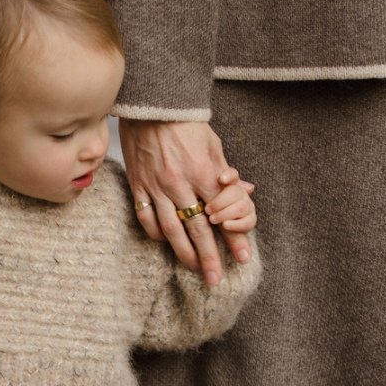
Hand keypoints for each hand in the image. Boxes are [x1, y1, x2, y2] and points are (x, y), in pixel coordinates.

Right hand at [120, 119, 252, 284]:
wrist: (152, 105)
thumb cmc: (186, 123)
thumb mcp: (213, 144)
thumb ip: (226, 172)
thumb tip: (246, 190)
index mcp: (203, 172)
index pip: (223, 214)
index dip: (234, 238)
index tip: (242, 258)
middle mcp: (180, 183)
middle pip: (197, 229)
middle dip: (209, 257)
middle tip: (216, 280)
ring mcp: (156, 186)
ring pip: (171, 230)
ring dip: (184, 254)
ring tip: (194, 270)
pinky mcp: (138, 185)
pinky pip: (147, 218)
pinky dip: (157, 234)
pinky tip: (166, 244)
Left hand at [204, 167, 256, 234]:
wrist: (218, 232)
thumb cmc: (206, 212)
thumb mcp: (201, 200)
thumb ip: (206, 190)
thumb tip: (217, 181)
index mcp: (230, 184)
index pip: (232, 175)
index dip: (229, 175)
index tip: (221, 179)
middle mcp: (241, 193)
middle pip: (236, 192)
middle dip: (220, 202)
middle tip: (207, 210)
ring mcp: (248, 206)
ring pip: (241, 207)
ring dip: (225, 214)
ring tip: (212, 219)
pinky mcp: (251, 221)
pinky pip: (248, 222)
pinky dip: (235, 224)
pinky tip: (225, 225)